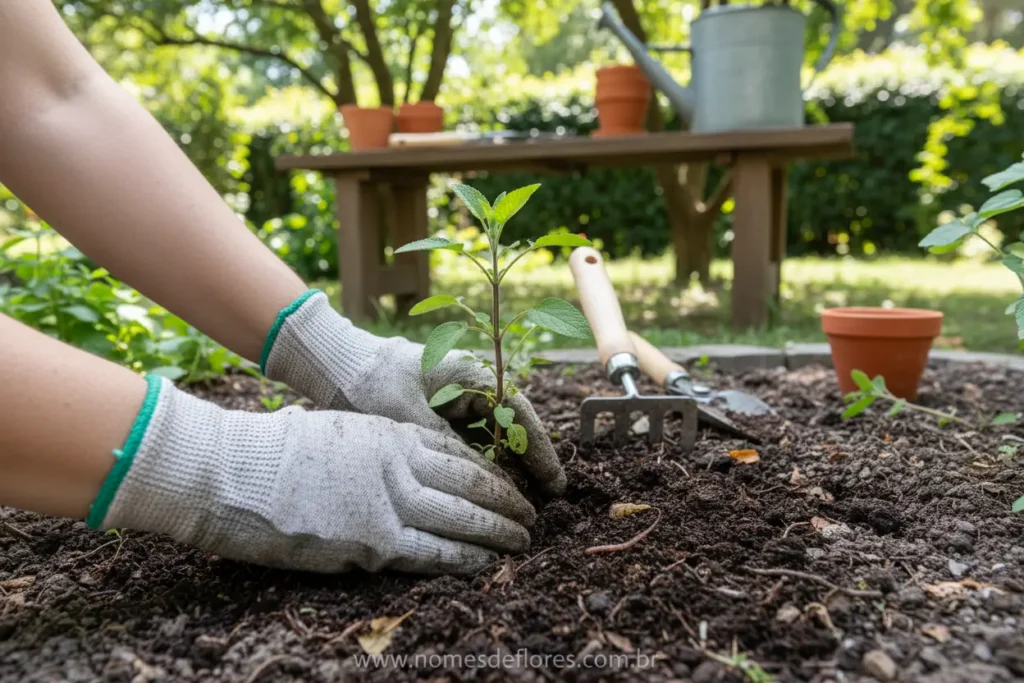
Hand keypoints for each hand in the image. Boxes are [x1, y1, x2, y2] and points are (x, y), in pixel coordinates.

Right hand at [92, 377, 534, 574]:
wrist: (233, 469)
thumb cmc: (271, 450)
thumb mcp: (334, 432)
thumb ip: (371, 448)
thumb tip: (393, 462)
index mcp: (388, 433)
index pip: (455, 452)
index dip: (487, 471)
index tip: (508, 483)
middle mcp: (398, 463)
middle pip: (470, 483)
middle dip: (506, 499)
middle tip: (532, 515)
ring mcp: (389, 501)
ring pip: (463, 517)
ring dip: (498, 531)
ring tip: (524, 541)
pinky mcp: (374, 541)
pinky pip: (434, 552)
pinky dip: (467, 558)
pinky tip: (489, 563)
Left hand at [262, 290, 565, 495]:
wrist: (332, 366)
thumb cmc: (370, 383)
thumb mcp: (410, 419)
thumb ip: (450, 448)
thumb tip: (486, 483)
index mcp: (470, 373)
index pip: (518, 413)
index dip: (539, 450)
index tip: (554, 483)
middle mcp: (470, 385)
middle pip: (511, 428)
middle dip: (528, 465)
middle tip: (545, 504)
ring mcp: (455, 401)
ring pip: (493, 439)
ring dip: (507, 470)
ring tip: (522, 507)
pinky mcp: (440, 416)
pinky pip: (471, 444)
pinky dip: (482, 467)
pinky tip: (489, 496)